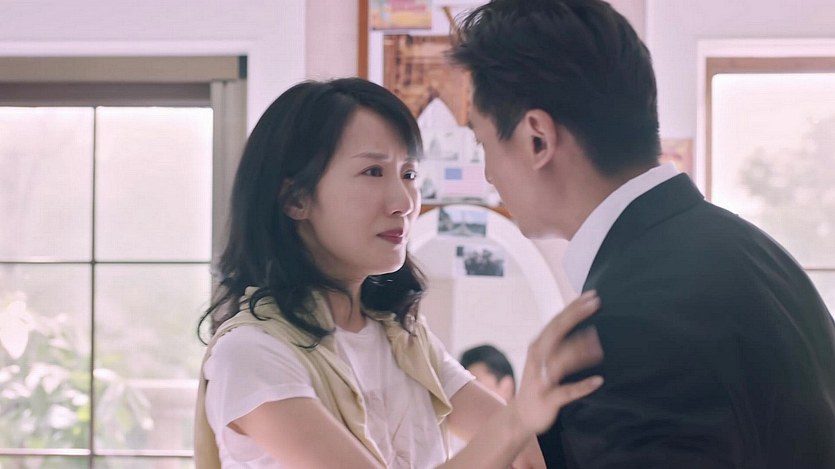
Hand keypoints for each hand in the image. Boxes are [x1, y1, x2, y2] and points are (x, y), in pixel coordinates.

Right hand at [511, 290, 603, 434]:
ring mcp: (542, 379)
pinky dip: (582, 386)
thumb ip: (558, 340)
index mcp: (538, 347)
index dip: (573, 308)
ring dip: (579, 351)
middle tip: (596, 304)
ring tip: (599, 346)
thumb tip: (577, 318)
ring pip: (560, 361)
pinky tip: (598, 381)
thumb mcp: (544, 358)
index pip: (556, 322)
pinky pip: (566, 391)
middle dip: (575, 316)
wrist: (521, 416)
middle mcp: (538, 359)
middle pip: (556, 333)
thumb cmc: (539, 382)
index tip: (592, 296)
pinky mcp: (548, 399)